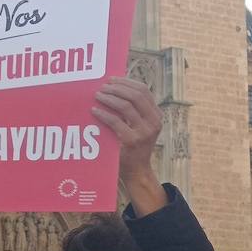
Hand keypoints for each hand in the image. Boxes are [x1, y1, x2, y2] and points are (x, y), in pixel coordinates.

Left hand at [91, 77, 165, 213]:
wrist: (137, 171)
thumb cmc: (133, 146)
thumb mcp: (139, 126)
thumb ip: (133, 110)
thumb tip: (114, 87)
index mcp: (156, 115)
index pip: (144, 90)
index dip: (127, 82)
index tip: (111, 79)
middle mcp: (154, 122)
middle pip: (136, 95)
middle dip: (117, 88)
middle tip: (102, 87)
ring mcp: (144, 132)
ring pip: (126, 106)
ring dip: (109, 98)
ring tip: (98, 96)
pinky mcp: (132, 141)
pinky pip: (116, 121)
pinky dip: (104, 114)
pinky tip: (94, 111)